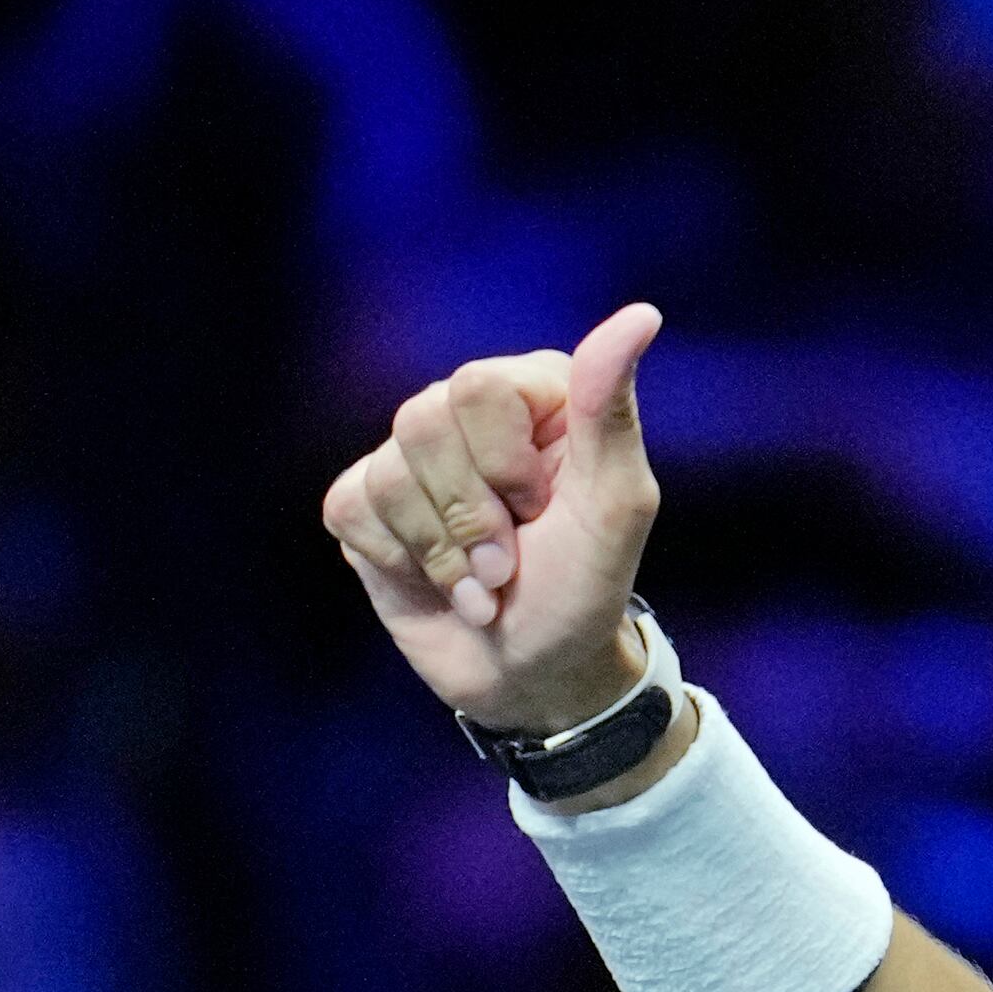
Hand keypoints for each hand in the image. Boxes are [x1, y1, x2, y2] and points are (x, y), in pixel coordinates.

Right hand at [323, 303, 667, 728]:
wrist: (535, 676)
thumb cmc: (584, 590)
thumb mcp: (614, 507)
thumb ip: (611, 411)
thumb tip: (641, 315)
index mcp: (532, 393)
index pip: (480, 388)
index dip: (503, 464)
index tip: (541, 511)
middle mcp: (466, 412)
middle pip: (422, 423)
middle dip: (471, 518)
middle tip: (508, 564)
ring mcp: (410, 457)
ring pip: (386, 475)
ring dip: (441, 554)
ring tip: (482, 585)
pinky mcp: (366, 505)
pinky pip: (352, 508)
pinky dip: (399, 562)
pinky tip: (437, 584)